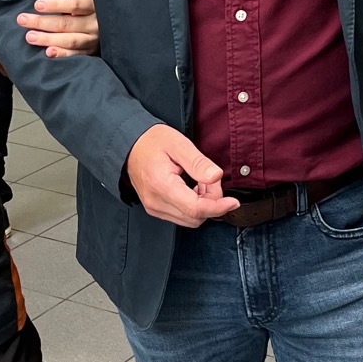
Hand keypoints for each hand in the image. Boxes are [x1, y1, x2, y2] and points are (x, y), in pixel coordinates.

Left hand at [18, 0, 98, 56]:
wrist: (111, 27)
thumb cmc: (91, 8)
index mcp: (93, 5)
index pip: (74, 5)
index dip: (56, 5)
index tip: (37, 5)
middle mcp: (94, 23)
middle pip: (67, 23)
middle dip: (43, 22)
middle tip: (22, 20)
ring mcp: (92, 39)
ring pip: (69, 40)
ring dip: (48, 39)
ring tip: (30, 37)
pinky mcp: (90, 52)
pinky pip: (75, 55)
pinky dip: (62, 54)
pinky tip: (48, 52)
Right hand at [125, 124, 240, 227]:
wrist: (129, 146)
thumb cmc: (151, 142)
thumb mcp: (178, 144)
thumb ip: (198, 162)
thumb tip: (216, 176)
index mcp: (162, 185)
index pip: (195, 209)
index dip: (218, 207)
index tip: (233, 201)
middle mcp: (156, 202)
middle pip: (196, 216)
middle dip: (211, 201)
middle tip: (209, 178)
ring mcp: (155, 208)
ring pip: (191, 219)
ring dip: (203, 204)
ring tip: (200, 181)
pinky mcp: (156, 209)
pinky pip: (182, 216)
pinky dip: (194, 205)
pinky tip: (192, 188)